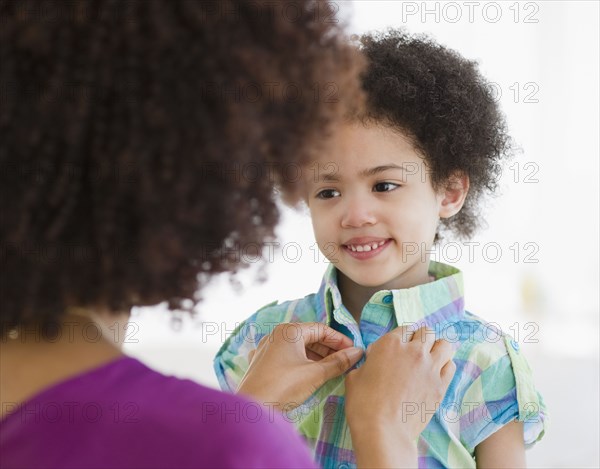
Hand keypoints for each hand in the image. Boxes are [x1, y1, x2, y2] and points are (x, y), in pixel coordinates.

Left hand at [237, 322, 362, 410]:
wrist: (251, 410)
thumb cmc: (283, 387)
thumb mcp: (315, 374)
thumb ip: (338, 362)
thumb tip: (357, 352)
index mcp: (289, 331)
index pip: (321, 329)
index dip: (339, 340)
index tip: (353, 351)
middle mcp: (276, 335)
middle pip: (309, 336)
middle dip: (328, 349)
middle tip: (345, 362)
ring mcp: (267, 348)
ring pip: (297, 347)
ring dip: (316, 356)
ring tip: (331, 370)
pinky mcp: (261, 363)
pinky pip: (286, 357)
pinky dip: (301, 362)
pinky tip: (309, 374)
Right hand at [345, 326, 455, 467]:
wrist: (383, 430)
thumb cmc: (363, 404)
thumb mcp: (355, 376)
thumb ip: (367, 363)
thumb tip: (372, 362)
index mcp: (390, 344)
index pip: (404, 328)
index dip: (401, 337)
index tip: (398, 347)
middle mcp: (413, 351)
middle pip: (426, 332)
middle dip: (420, 338)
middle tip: (413, 351)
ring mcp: (430, 368)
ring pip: (444, 344)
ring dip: (437, 348)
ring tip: (429, 358)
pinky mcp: (441, 386)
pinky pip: (451, 366)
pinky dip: (445, 366)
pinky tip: (436, 373)